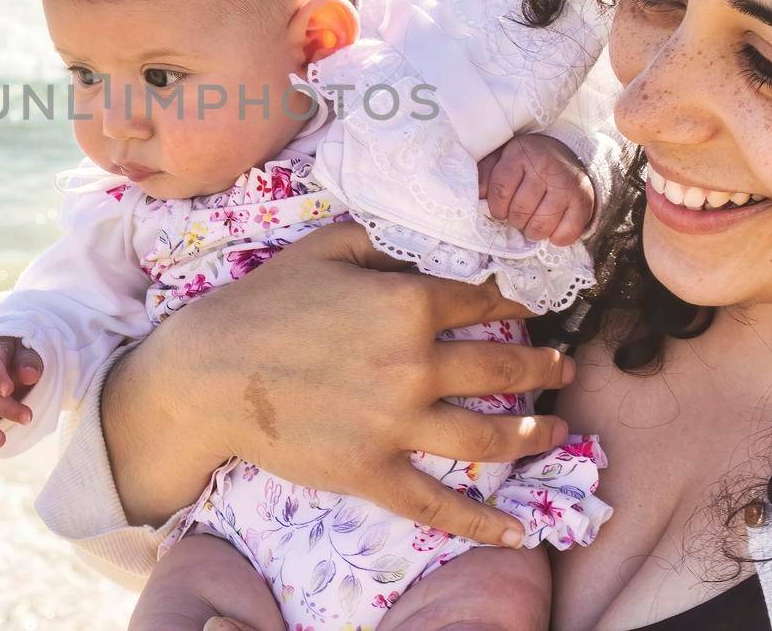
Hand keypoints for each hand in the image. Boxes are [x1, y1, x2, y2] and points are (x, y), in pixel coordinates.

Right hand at [103, 221, 574, 546]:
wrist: (209, 373)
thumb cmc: (263, 303)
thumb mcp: (325, 248)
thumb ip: (385, 239)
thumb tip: (432, 241)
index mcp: (407, 302)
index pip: (482, 301)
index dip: (513, 302)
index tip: (529, 308)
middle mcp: (414, 365)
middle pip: (501, 366)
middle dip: (542, 366)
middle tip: (562, 366)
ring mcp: (396, 424)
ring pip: (488, 435)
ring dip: (533, 433)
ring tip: (556, 430)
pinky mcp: (372, 471)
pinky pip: (438, 503)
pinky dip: (482, 522)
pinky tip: (518, 531)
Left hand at [478, 134, 594, 245]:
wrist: (566, 155)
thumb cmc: (527, 161)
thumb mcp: (501, 158)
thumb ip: (485, 175)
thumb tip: (477, 197)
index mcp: (521, 154)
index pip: (500, 191)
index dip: (496, 208)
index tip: (499, 210)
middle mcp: (546, 168)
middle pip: (520, 211)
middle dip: (514, 219)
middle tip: (518, 215)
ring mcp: (567, 186)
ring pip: (540, 225)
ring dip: (532, 231)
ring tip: (532, 222)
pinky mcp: (583, 202)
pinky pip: (566, 234)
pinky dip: (555, 238)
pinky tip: (551, 228)